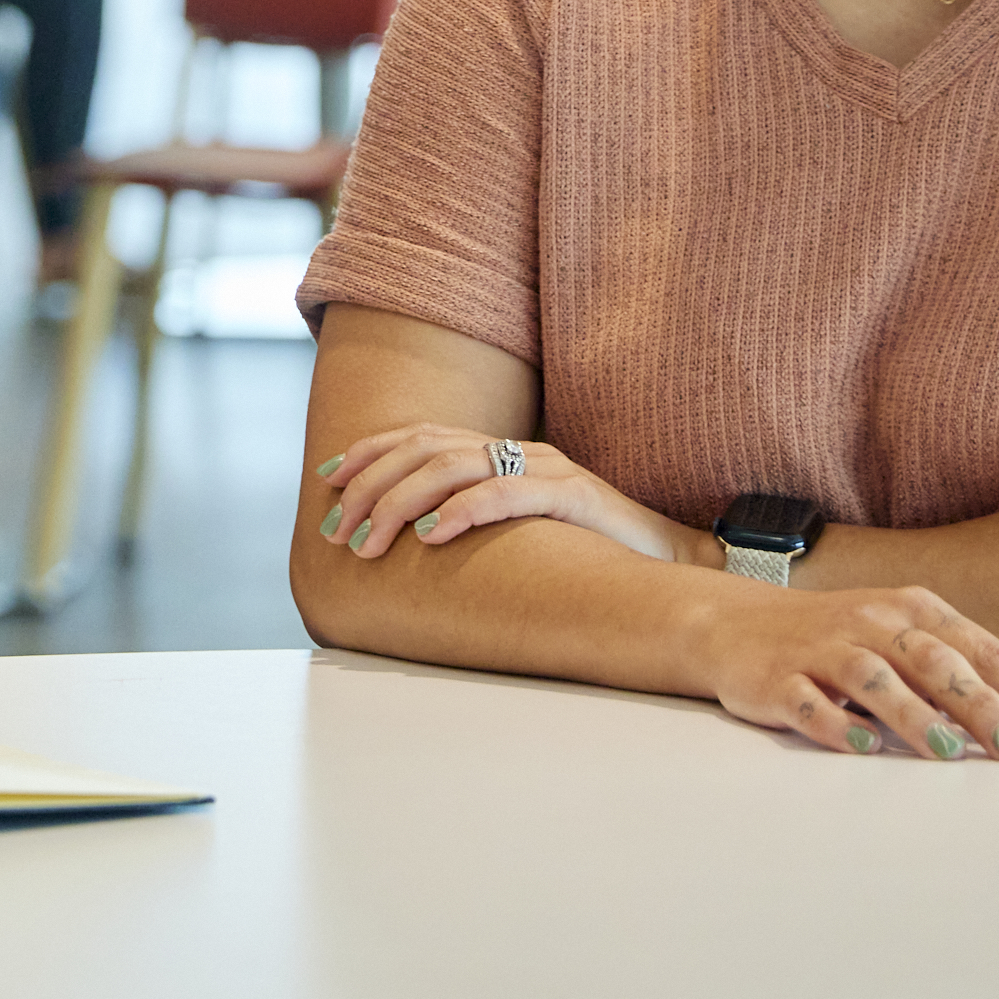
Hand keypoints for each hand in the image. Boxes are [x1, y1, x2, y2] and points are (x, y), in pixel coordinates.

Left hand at [315, 425, 709, 567]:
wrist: (671, 562)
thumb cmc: (587, 553)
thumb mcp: (516, 532)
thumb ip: (470, 521)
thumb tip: (403, 542)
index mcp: (501, 451)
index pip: (420, 436)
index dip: (369, 453)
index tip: (327, 481)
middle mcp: (519, 449)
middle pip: (426, 449)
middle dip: (371, 487)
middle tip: (338, 529)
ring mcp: (548, 468)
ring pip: (456, 467)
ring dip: (402, 502)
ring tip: (370, 539)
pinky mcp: (576, 495)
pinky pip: (510, 493)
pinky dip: (465, 510)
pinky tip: (433, 533)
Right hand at [685, 584, 998, 763]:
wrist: (731, 624)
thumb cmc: (836, 638)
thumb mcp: (898, 637)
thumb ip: (952, 671)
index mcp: (909, 610)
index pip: (979, 650)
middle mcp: (868, 622)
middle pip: (932, 661)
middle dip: (978, 705)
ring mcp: (820, 649)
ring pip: (872, 678)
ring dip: (912, 715)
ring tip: (947, 751)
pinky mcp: (776, 679)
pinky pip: (807, 702)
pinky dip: (835, 725)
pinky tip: (863, 747)